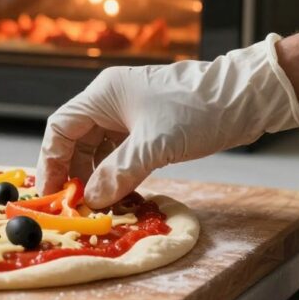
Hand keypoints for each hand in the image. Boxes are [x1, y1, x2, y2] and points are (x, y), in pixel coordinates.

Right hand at [36, 34, 298, 208]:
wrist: (247, 97)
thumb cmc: (199, 109)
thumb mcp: (154, 146)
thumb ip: (118, 173)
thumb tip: (93, 200)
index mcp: (103, 95)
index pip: (60, 128)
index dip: (51, 162)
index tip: (51, 193)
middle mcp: (111, 101)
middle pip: (76, 139)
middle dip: (73, 172)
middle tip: (75, 204)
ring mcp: (131, 113)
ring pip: (99, 147)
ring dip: (96, 176)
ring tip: (99, 204)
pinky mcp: (149, 126)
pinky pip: (121, 152)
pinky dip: (117, 172)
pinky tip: (121, 193)